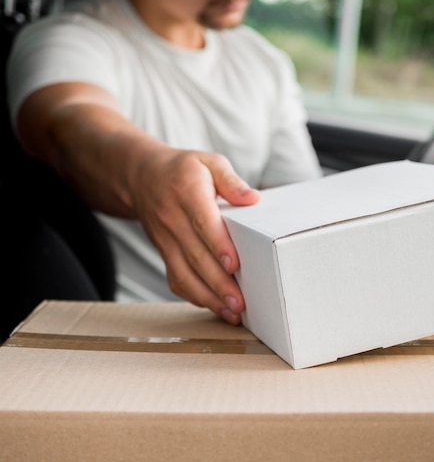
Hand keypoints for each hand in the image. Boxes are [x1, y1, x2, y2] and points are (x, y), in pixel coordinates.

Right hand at [130, 149, 259, 323]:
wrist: (141, 177)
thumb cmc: (184, 170)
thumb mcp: (209, 162)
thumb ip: (231, 180)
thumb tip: (252, 198)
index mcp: (187, 193)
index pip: (203, 223)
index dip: (218, 246)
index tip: (234, 265)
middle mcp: (172, 220)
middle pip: (195, 256)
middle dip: (219, 283)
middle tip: (240, 302)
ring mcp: (165, 240)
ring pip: (184, 274)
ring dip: (208, 297)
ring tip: (232, 312)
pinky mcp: (164, 253)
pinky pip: (176, 279)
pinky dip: (195, 296)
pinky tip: (215, 306)